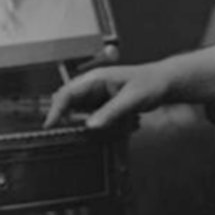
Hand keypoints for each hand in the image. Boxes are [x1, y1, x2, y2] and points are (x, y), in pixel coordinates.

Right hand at [43, 61, 170, 128]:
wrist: (164, 83)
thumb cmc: (151, 82)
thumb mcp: (132, 98)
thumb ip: (112, 112)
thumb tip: (91, 125)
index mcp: (97, 78)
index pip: (68, 92)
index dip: (56, 109)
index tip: (50, 125)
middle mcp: (93, 86)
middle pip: (68, 102)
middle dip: (65, 118)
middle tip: (67, 135)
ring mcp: (98, 95)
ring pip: (78, 111)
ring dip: (80, 124)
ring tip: (94, 133)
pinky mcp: (103, 104)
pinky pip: (90, 116)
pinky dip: (92, 125)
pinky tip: (105, 130)